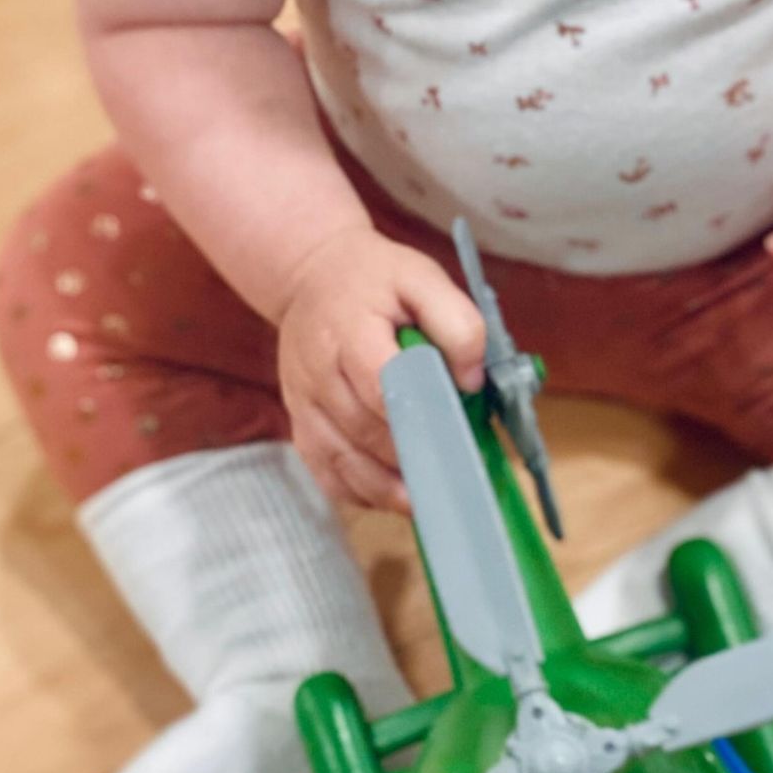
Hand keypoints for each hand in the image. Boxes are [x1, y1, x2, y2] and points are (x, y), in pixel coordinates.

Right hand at [273, 224, 485, 510]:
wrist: (312, 273)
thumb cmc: (376, 278)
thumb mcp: (422, 277)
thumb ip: (456, 322)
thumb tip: (472, 381)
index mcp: (350, 332)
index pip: (380, 385)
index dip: (419, 414)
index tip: (456, 434)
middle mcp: (318, 373)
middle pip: (363, 430)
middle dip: (409, 457)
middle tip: (454, 476)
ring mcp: (303, 403)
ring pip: (342, 460)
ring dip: (386, 487)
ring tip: (428, 499)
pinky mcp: (300, 422)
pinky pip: (324, 471)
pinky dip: (359, 492)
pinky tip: (392, 496)